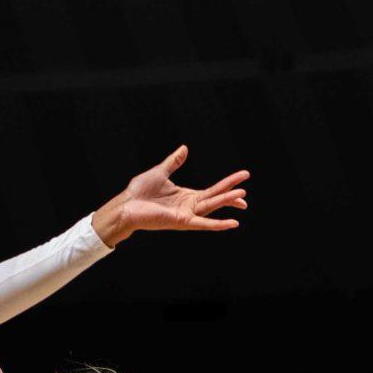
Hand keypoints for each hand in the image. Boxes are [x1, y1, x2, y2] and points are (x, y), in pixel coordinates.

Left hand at [91, 147, 249, 246]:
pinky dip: (218, 224)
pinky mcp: (181, 221)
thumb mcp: (160, 172)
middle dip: (231, 194)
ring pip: (211, 207)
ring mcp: (186, 214)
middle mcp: (189, 206)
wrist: (126, 204)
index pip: (212, 191)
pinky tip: (233, 223)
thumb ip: (174, 162)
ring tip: (243, 198)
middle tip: (246, 190)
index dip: (227, 185)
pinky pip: (203, 223)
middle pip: (215, 198)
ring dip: (226, 203)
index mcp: (187, 196)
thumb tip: (185, 149)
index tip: (243, 178)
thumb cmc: (140, 192)